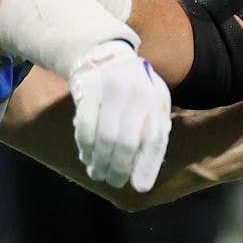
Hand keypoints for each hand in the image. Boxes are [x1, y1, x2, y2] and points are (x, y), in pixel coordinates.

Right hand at [68, 39, 171, 191]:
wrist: (107, 54)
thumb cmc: (134, 89)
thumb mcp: (152, 104)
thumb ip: (152, 133)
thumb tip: (144, 177)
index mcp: (157, 100)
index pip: (155, 140)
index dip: (147, 166)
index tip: (138, 187)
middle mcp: (138, 94)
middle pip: (128, 142)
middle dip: (119, 168)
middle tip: (113, 181)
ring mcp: (112, 89)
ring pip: (105, 137)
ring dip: (100, 161)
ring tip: (97, 173)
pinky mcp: (89, 88)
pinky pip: (86, 126)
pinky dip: (85, 146)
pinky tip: (86, 156)